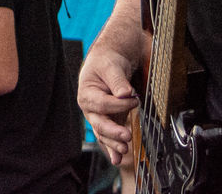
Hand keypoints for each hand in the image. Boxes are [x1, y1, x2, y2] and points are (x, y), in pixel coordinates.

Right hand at [76, 42, 139, 164]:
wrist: (108, 61)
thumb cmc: (107, 62)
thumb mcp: (111, 66)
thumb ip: (118, 81)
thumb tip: (125, 94)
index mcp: (87, 94)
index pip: (103, 104)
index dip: (119, 104)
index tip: (134, 100)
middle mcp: (90, 108)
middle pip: (100, 123)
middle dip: (113, 132)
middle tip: (127, 136)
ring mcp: (98, 117)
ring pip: (103, 134)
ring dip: (114, 143)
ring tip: (125, 150)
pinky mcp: (108, 121)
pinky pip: (108, 137)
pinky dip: (112, 148)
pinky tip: (118, 159)